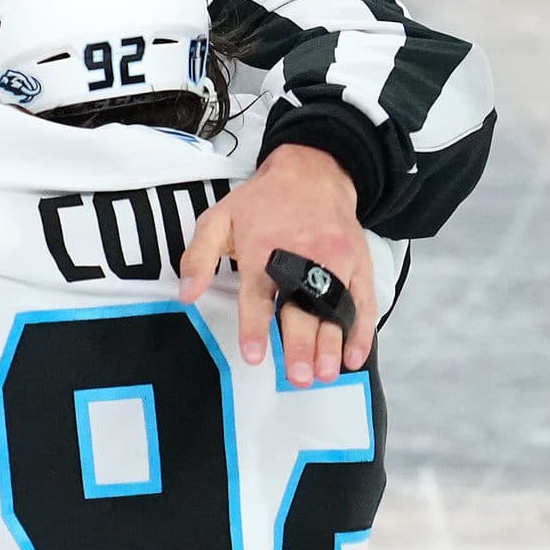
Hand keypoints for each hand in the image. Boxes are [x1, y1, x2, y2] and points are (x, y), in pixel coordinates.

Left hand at [177, 144, 372, 387]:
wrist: (313, 172)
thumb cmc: (261, 202)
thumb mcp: (218, 218)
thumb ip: (198, 257)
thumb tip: (186, 294)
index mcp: (263, 250)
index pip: (258, 295)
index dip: (256, 327)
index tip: (255, 356)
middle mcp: (303, 257)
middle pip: (301, 307)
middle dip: (300, 345)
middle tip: (297, 377)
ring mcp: (335, 261)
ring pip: (334, 309)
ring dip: (330, 344)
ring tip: (324, 374)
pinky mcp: (358, 264)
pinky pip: (363, 302)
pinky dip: (361, 331)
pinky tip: (353, 356)